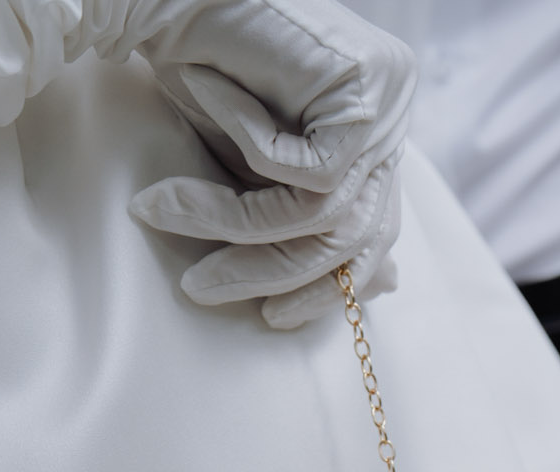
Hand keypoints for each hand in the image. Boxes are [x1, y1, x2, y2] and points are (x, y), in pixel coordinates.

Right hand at [120, 0, 415, 326]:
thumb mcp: (255, 163)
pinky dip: (250, 150)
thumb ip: (294, 214)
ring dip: (238, 227)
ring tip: (167, 212)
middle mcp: (393, 119)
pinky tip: (212, 101)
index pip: (372, 235)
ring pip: (328, 215)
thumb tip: (373, 287)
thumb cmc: (205, 65)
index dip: (326, 287)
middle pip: (353, 237)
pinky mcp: (367, 89)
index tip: (274, 317)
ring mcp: (388, 102)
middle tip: (204, 289)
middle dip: (274, 273)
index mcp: (377, 138)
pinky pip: (312, 172)